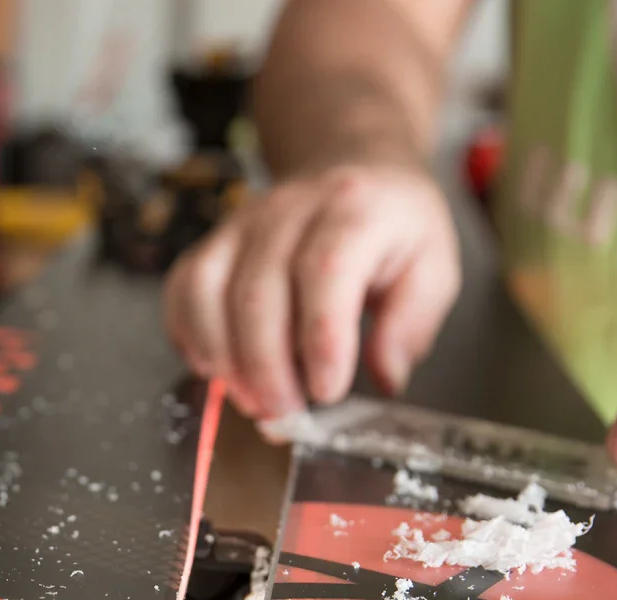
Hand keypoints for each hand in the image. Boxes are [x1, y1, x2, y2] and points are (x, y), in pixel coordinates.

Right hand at [162, 161, 460, 418]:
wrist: (353, 167)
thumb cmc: (392, 227)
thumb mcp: (433, 267)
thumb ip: (413, 324)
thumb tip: (386, 375)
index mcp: (355, 211)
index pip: (326, 271)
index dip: (321, 339)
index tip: (327, 390)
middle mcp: (290, 210)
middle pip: (257, 291)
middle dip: (267, 369)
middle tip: (287, 416)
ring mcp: (242, 224)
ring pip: (208, 290)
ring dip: (224, 359)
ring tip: (253, 400)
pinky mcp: (212, 242)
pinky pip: (182, 289)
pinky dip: (189, 337)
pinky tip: (217, 369)